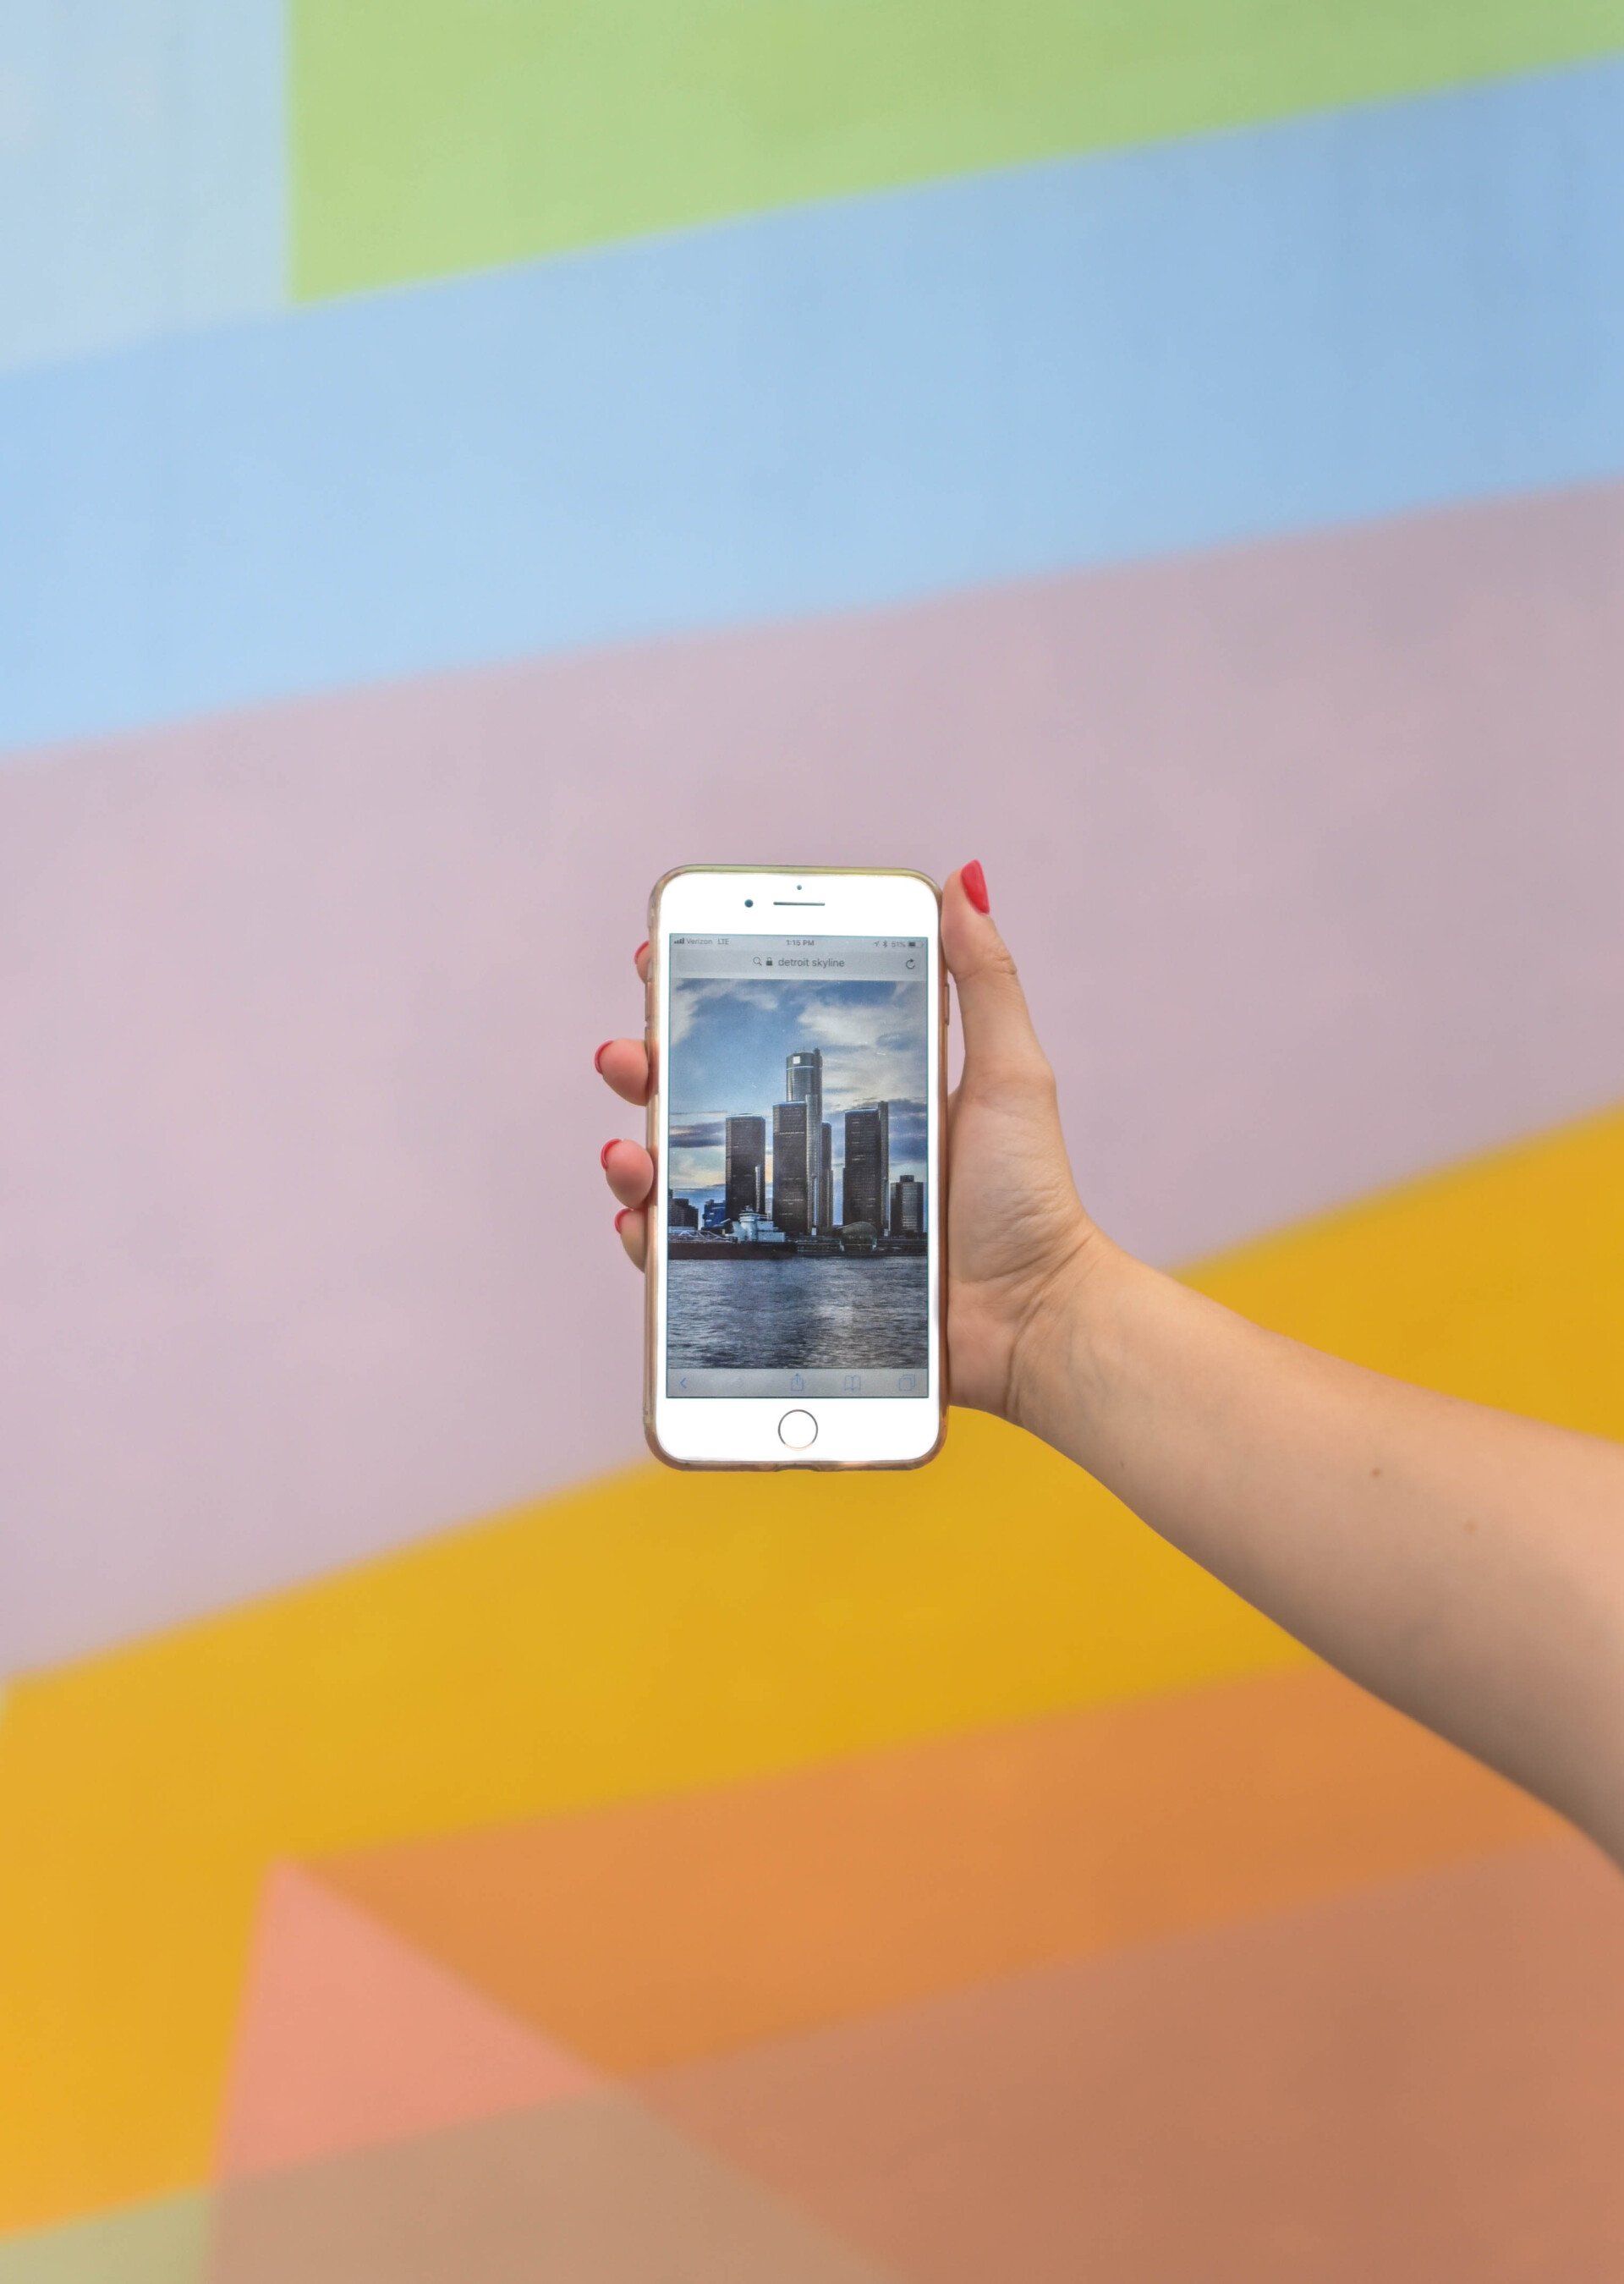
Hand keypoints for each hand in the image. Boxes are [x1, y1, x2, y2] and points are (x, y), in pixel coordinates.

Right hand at [595, 864, 1101, 1423]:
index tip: (661, 957)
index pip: (760, 1033)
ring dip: (636, 1154)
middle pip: (700, 1098)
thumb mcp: (1009, 1074)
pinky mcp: (783, 1280)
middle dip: (648, 1067)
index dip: (702, 993)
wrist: (1032, 1319)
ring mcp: (790, 1218)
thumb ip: (984, 982)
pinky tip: (641, 1220)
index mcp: (854, 1094)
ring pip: (681, 1177)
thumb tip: (963, 881)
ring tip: (629, 1147)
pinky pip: (694, 1262)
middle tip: (628, 1051)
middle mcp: (811, 1152)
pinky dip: (653, 1242)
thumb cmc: (1028, 1200)